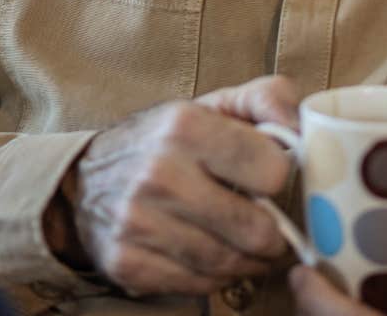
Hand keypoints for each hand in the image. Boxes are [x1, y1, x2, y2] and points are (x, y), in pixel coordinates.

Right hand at [62, 75, 302, 295]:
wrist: (82, 181)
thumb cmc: (163, 141)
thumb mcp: (213, 104)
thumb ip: (268, 100)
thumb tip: (304, 130)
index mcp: (185, 126)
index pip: (272, 171)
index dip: (277, 178)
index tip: (265, 179)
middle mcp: (158, 173)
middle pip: (257, 230)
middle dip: (272, 234)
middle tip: (269, 228)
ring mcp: (139, 223)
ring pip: (230, 265)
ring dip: (247, 261)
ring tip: (243, 245)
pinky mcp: (128, 263)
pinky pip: (199, 287)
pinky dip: (213, 278)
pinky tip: (208, 256)